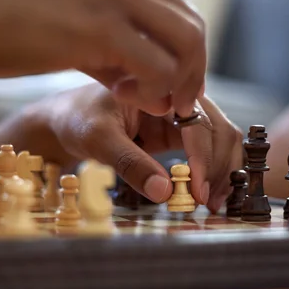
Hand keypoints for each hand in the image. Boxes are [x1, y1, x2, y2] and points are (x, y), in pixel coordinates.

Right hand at [0, 0, 205, 116]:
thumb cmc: (11, 25)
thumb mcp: (75, 30)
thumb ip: (115, 53)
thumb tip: (148, 85)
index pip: (180, 13)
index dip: (186, 56)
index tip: (173, 87)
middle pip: (193, 28)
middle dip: (192, 74)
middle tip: (174, 104)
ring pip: (185, 46)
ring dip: (176, 84)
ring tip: (145, 101)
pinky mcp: (101, 27)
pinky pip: (156, 67)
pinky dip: (152, 92)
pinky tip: (122, 96)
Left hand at [28, 83, 242, 212]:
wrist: (66, 121)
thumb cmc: (77, 120)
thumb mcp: (99, 140)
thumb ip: (131, 164)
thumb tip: (164, 193)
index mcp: (161, 87)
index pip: (196, 122)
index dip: (202, 158)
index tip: (198, 190)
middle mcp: (177, 97)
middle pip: (217, 129)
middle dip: (217, 166)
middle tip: (208, 201)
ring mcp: (179, 116)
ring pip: (219, 140)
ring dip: (222, 170)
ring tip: (213, 202)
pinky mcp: (177, 133)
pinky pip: (206, 150)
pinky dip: (211, 171)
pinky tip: (208, 193)